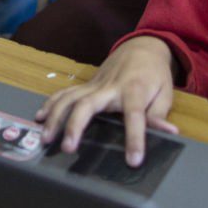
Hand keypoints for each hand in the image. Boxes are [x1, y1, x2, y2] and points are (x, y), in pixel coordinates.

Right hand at [36, 37, 180, 164]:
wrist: (142, 47)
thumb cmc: (155, 74)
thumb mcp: (165, 93)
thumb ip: (159, 114)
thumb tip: (168, 133)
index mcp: (135, 90)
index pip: (135, 116)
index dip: (134, 138)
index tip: (133, 161)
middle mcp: (111, 87)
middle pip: (88, 104)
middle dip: (75, 125)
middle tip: (67, 148)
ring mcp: (95, 84)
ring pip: (70, 97)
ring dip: (56, 117)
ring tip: (46, 138)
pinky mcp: (87, 84)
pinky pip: (65, 92)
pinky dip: (51, 104)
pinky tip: (39, 118)